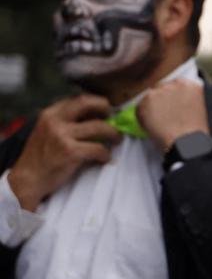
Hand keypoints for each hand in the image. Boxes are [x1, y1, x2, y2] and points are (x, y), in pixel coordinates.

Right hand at [8, 94, 121, 210]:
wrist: (28, 180)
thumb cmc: (42, 157)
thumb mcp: (49, 132)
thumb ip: (67, 122)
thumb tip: (97, 116)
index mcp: (50, 114)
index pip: (78, 98)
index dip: (97, 102)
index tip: (105, 111)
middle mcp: (55, 121)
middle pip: (87, 103)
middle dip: (105, 108)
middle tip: (114, 119)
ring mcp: (62, 136)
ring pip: (100, 127)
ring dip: (114, 134)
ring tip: (117, 140)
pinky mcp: (70, 152)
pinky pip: (99, 148)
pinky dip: (106, 154)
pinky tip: (104, 158)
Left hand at [137, 79, 208, 152]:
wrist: (188, 143)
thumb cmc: (196, 132)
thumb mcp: (200, 108)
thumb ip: (189, 99)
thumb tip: (180, 102)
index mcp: (189, 85)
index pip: (175, 86)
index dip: (173, 98)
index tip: (173, 107)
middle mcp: (174, 85)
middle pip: (161, 89)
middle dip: (162, 101)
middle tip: (166, 116)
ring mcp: (159, 92)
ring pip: (150, 98)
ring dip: (153, 109)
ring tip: (161, 124)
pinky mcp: (146, 102)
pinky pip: (140, 109)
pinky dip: (144, 119)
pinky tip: (155, 127)